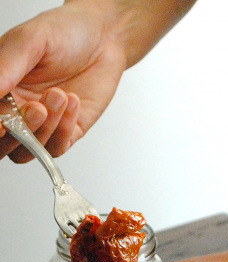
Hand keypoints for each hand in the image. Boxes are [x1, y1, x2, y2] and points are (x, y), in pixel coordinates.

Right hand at [0, 3, 127, 160]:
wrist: (104, 38)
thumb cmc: (65, 32)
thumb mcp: (31, 41)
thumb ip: (7, 67)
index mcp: (2, 86)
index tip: (3, 121)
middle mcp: (17, 108)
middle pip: (4, 144)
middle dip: (20, 133)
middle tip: (38, 108)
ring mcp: (42, 123)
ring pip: (29, 150)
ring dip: (45, 129)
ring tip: (60, 95)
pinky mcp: (66, 132)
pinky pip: (57, 147)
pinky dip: (64, 129)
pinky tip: (72, 102)